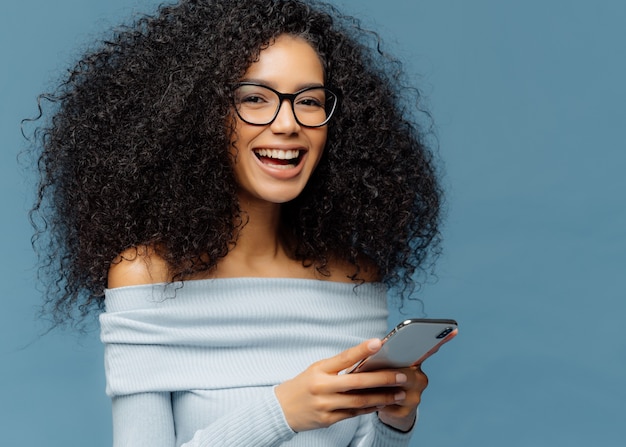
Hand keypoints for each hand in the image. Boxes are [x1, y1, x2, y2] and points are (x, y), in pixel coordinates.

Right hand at [274, 339, 420, 431]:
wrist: (281, 409)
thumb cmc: (303, 385)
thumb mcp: (316, 370)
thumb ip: (338, 366)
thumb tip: (366, 360)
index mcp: (319, 370)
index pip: (344, 357)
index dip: (362, 350)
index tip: (379, 343)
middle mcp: (322, 387)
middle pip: (357, 382)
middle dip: (383, 379)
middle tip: (401, 376)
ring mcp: (325, 405)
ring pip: (359, 400)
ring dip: (382, 397)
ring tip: (399, 393)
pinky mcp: (328, 420)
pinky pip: (353, 413)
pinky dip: (369, 408)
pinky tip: (382, 404)